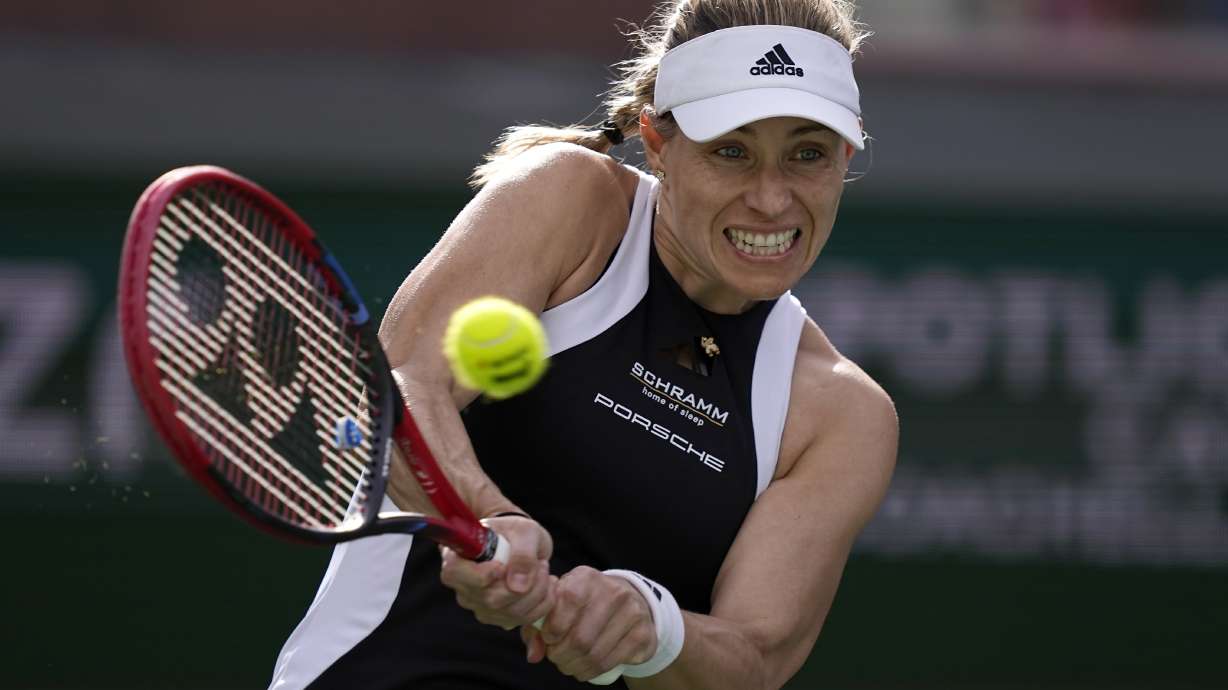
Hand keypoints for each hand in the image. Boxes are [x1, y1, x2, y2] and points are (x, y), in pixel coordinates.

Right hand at [439, 514, 553, 629]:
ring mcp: (480, 606)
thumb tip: (518, 587)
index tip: (502, 565)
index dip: (481, 575)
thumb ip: (522, 555)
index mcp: (457, 559)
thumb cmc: (515, 531)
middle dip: (525, 584)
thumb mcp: (523, 531)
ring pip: (511, 613)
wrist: (521, 542)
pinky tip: (547, 585)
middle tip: (541, 564)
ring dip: (538, 592)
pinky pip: (523, 619)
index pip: (455, 575)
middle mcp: (464, 587)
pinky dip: (543, 603)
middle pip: (491, 600)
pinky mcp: (499, 617)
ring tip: (544, 570)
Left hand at [521, 566, 656, 681]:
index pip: (565, 605)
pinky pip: (611, 662)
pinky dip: (592, 672)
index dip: (551, 631)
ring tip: (569, 665)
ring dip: (574, 667)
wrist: (628, 601)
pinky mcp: (643, 633)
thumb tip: (534, 655)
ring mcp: (631, 612)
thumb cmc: (584, 605)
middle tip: (556, 658)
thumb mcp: (559, 604)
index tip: (549, 639)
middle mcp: (612, 591)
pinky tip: (585, 668)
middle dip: (560, 656)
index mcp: (586, 578)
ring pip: (594, 654)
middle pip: (579, 638)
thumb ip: (538, 626)